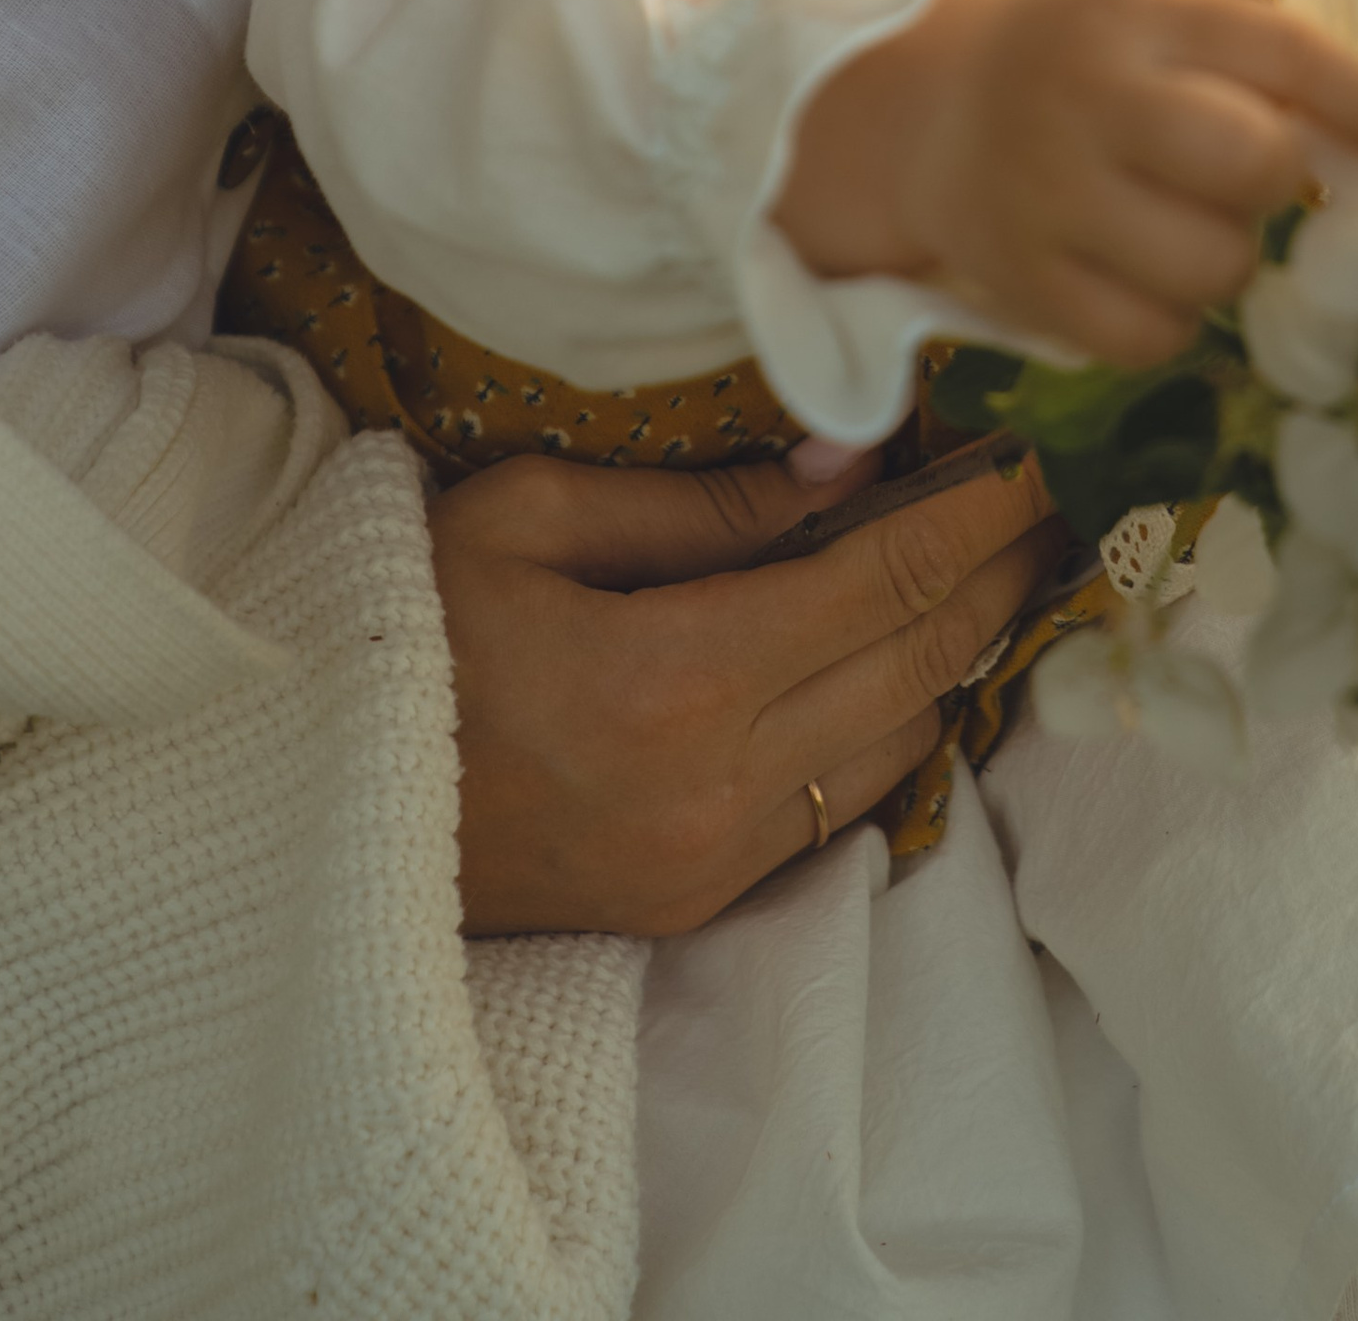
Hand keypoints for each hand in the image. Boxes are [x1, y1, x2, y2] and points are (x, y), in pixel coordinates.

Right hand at [429, 441, 1059, 935]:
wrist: (302, 805)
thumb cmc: (404, 630)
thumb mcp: (529, 515)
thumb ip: (701, 499)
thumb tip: (848, 464)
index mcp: (680, 674)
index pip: (890, 576)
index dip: (983, 513)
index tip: (1043, 457)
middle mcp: (719, 782)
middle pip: (921, 660)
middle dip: (1002, 575)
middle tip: (1054, 502)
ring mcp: (712, 857)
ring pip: (902, 740)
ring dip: (964, 650)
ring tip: (1003, 569)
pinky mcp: (695, 900)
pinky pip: (843, 802)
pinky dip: (899, 721)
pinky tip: (915, 659)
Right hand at [774, 0, 1357, 367]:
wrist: (925, 115)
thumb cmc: (1080, 61)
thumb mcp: (1155, 20)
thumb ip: (1262, 62)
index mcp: (1133, 15)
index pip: (1277, 51)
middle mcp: (1087, 101)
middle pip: (1250, 163)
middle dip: (1277, 180)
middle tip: (1248, 176)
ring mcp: (1047, 199)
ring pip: (1210, 265)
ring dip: (1228, 256)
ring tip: (1188, 222)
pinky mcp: (1022, 286)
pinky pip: (1148, 338)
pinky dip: (1172, 320)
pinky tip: (1148, 276)